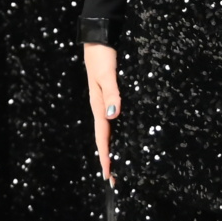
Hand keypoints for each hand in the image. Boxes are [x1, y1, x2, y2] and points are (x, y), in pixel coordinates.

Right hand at [84, 43, 118, 183]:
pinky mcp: (110, 97)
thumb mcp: (107, 76)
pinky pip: (113, 122)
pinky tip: (123, 138)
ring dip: (113, 149)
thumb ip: (112, 95)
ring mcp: (105, 103)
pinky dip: (116, 134)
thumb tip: (114, 116)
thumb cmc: (102, 58)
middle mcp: (101, 108)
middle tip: (113, 180)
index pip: (102, 137)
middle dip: (109, 159)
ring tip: (118, 166)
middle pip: (104, 139)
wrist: (99, 40)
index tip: (108, 176)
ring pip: (109, 132)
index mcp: (99, 106)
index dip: (106, 156)